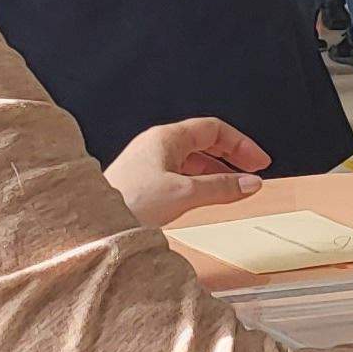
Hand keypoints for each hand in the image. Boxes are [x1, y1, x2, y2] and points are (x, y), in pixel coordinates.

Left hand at [103, 118, 271, 224]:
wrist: (93, 222)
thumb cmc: (127, 200)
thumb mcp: (184, 193)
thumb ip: (221, 188)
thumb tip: (250, 183)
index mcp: (167, 138)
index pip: (214, 130)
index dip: (241, 144)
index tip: (259, 162)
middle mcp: (158, 146)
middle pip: (205, 143)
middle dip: (232, 157)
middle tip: (253, 172)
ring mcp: (150, 163)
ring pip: (193, 161)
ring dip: (217, 172)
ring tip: (235, 187)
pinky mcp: (145, 182)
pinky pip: (182, 175)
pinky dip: (201, 183)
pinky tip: (208, 197)